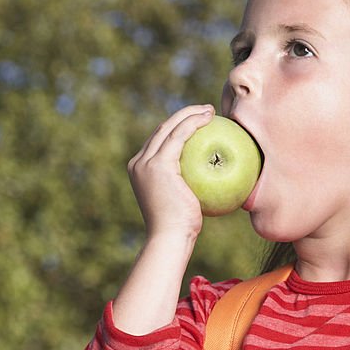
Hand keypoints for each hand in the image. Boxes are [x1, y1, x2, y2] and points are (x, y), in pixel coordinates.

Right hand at [127, 104, 213, 243]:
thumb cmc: (180, 229)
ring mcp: (146, 162)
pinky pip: (180, 135)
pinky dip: (194, 123)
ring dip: (190, 113)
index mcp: (139, 170)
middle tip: (206, 112)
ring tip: (210, 111)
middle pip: (162, 129)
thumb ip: (187, 188)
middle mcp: (138, 163)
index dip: (177, 127)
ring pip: (169, 126)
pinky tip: (210, 120)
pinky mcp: (158, 164)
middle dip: (183, 115)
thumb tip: (209, 180)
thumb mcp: (182, 204)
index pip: (159, 142)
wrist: (169, 239)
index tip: (198, 124)